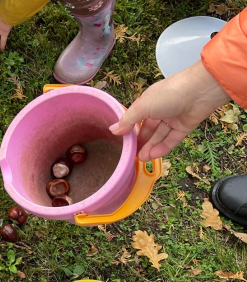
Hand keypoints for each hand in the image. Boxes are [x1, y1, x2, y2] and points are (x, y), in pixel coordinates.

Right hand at [109, 61, 230, 161]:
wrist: (200, 91)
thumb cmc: (167, 95)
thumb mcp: (142, 107)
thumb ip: (128, 120)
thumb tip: (113, 130)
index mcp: (148, 102)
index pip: (136, 118)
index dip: (130, 129)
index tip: (122, 142)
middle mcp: (160, 110)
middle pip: (148, 129)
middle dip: (140, 141)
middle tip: (132, 155)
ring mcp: (173, 119)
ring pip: (160, 136)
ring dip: (150, 147)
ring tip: (141, 159)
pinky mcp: (184, 127)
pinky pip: (172, 139)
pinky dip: (163, 147)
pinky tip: (153, 155)